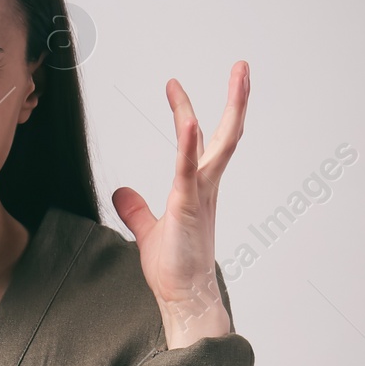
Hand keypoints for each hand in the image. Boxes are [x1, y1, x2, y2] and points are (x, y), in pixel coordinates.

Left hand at [111, 60, 248, 346]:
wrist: (183, 298)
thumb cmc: (173, 269)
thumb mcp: (147, 232)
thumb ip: (135, 210)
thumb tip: (121, 192)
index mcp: (197, 189)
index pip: (197, 142)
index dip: (188, 112)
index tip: (175, 85)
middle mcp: (206, 187)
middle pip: (226, 135)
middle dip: (236, 100)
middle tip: (243, 66)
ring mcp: (201, 195)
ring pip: (221, 144)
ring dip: (231, 109)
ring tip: (239, 76)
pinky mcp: (188, 208)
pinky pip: (189, 171)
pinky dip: (190, 146)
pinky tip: (190, 121)